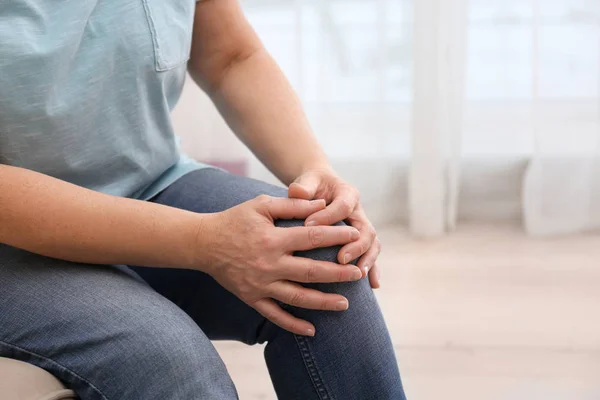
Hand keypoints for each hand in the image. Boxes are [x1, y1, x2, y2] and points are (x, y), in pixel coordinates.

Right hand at [200, 195, 361, 335]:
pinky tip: (311, 330)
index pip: (312, 238)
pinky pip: (274, 315)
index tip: (355, 236)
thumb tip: (322, 204)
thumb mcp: (262, 205)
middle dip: (338, 274)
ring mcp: (260, 285)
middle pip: (310, 272)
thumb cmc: (235, 220)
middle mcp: (269, 264)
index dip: (336, 237)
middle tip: (359, 274)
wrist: (203, 243)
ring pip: (297, 298)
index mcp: (273, 239)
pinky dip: (293, 324)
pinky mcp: (251, 298)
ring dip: (323, 302)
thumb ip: (293, 205)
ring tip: (345, 304)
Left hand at [288, 167, 381, 288]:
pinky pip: (370, 255)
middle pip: (366, 228)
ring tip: (358, 274)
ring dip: (367, 259)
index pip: (343, 206)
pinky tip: (373, 285)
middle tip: (341, 258)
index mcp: (348, 194)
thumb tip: (297, 192)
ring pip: (372, 244)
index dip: (328, 216)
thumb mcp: (307, 181)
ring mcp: (362, 228)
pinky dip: (373, 269)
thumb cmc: (312, 185)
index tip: (309, 226)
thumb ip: (303, 186)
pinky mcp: (361, 241)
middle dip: (356, 244)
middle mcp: (359, 212)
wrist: (321, 188)